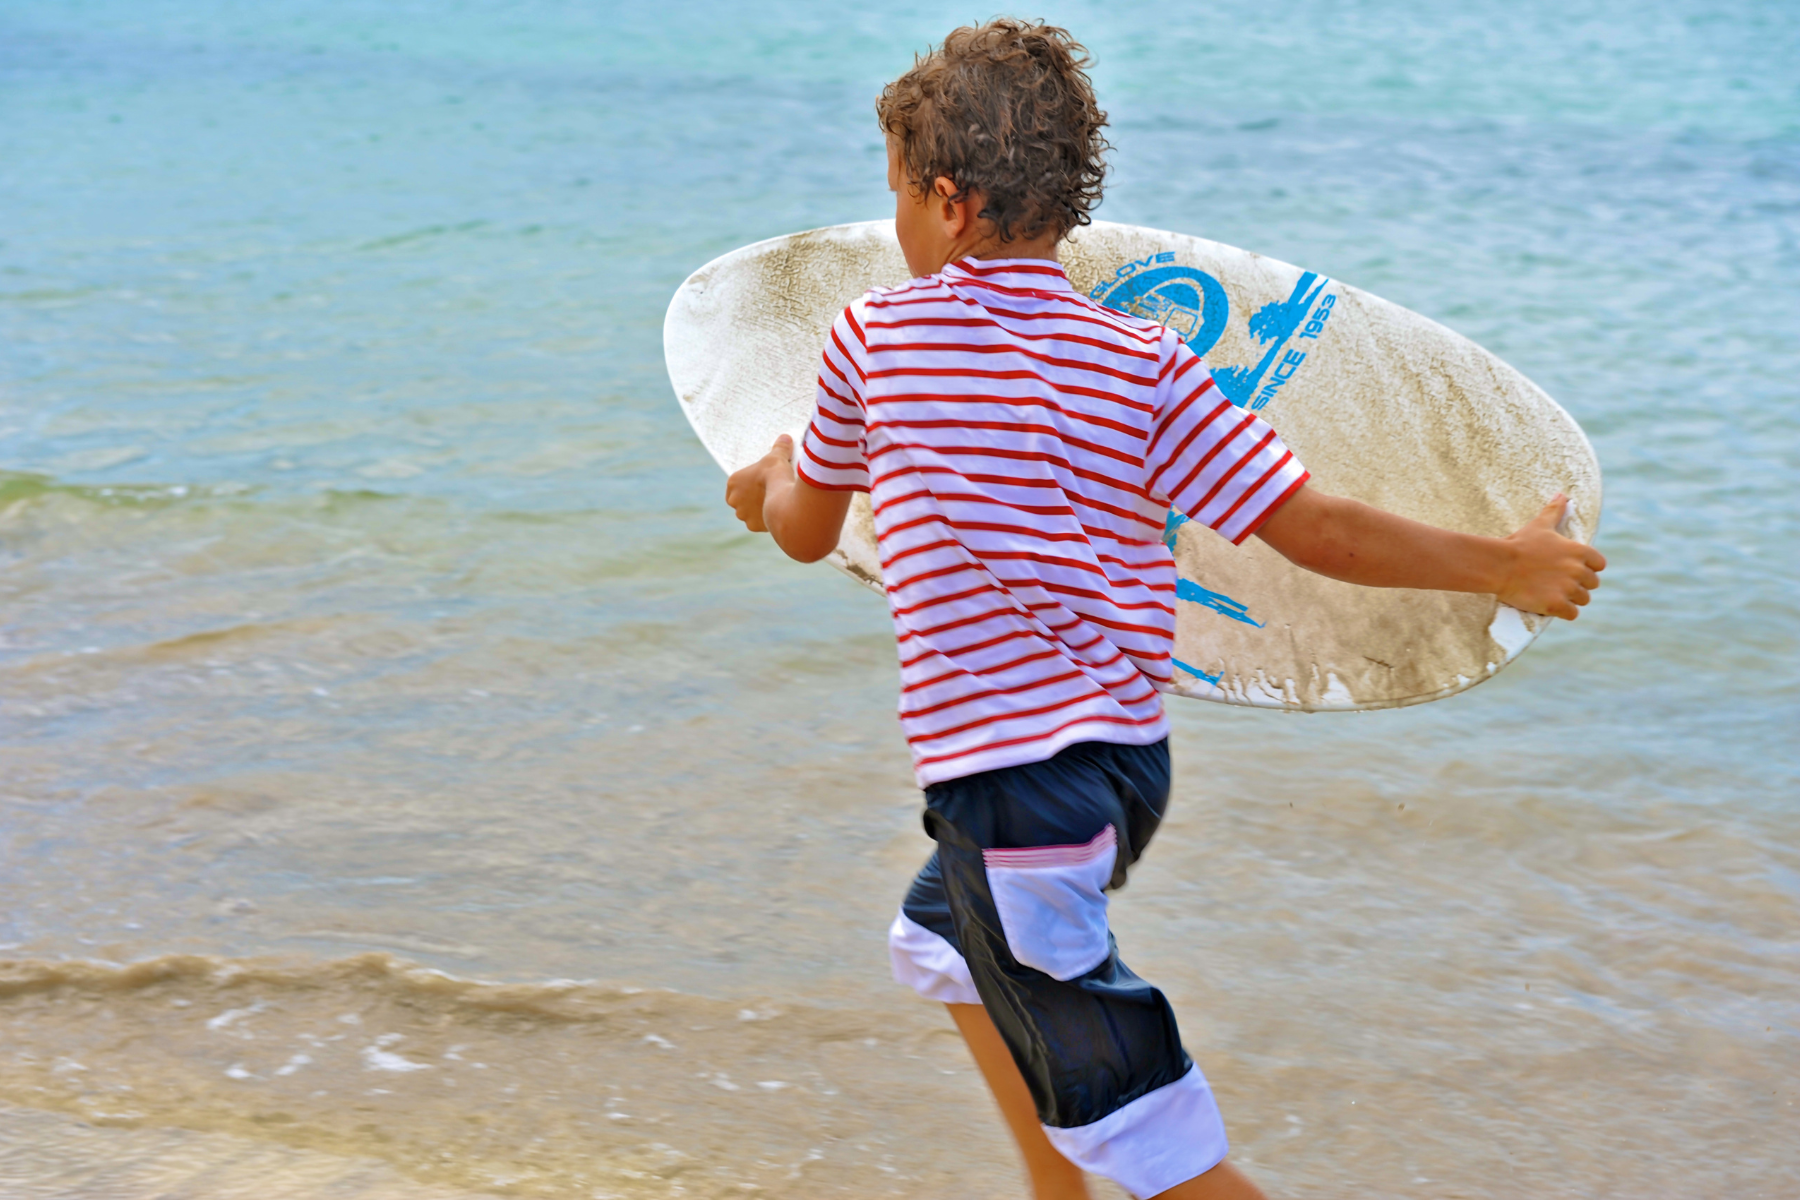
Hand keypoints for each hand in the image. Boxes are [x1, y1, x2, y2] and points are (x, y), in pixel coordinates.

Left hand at [725, 434, 795, 532]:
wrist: (782, 496)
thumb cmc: (776, 474)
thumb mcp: (777, 456)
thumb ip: (780, 448)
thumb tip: (785, 438)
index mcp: (733, 482)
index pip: (737, 484)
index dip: (749, 484)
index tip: (760, 483)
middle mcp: (734, 500)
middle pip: (742, 499)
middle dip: (752, 499)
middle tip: (768, 494)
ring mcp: (743, 514)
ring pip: (750, 513)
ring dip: (759, 511)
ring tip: (774, 505)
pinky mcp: (754, 526)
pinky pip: (760, 523)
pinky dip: (767, 521)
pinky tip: (778, 515)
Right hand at [1495, 494, 1606, 619]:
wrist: (1499, 565)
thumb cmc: (1519, 543)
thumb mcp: (1540, 525)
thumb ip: (1555, 510)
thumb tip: (1562, 494)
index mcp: (1579, 552)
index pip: (1599, 565)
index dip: (1587, 568)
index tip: (1571, 570)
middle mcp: (1578, 571)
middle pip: (1592, 584)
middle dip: (1578, 585)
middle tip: (1558, 583)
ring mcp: (1568, 589)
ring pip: (1582, 600)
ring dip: (1570, 599)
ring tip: (1552, 594)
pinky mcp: (1557, 605)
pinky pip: (1572, 614)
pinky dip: (1563, 612)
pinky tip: (1550, 605)